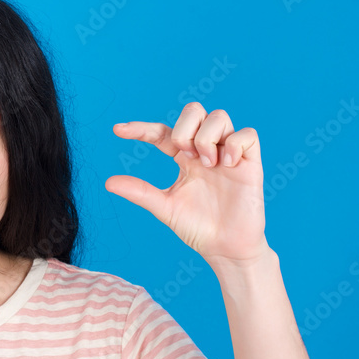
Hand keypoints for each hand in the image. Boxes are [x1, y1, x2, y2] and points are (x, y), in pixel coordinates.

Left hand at [104, 102, 269, 266]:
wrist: (224, 248)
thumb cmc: (197, 227)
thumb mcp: (164, 207)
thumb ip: (140, 192)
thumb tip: (108, 182)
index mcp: (183, 159)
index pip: (162, 133)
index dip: (141, 129)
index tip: (117, 131)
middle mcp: (205, 150)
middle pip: (194, 110)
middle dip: (184, 128)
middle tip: (183, 157)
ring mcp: (228, 154)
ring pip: (219, 116)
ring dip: (206, 137)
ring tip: (207, 164)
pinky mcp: (250, 163)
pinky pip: (247, 134)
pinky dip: (234, 144)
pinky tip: (226, 165)